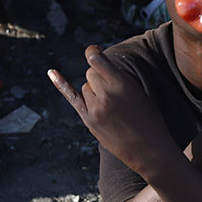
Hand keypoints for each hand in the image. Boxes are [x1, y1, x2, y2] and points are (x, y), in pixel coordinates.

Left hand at [48, 46, 172, 174]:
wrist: (149, 150)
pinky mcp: (89, 121)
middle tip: (115, 92)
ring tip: (113, 107)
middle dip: (99, 78)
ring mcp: (96, 109)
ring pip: (85, 87)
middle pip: (90, 73)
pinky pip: (72, 98)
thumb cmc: (149, 119)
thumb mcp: (139, 92)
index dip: (94, 53)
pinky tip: (52, 72)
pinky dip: (61, 84)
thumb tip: (99, 61)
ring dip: (95, 91)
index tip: (96, 51)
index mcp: (123, 84)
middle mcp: (107, 94)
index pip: (97, 59)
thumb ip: (119, 77)